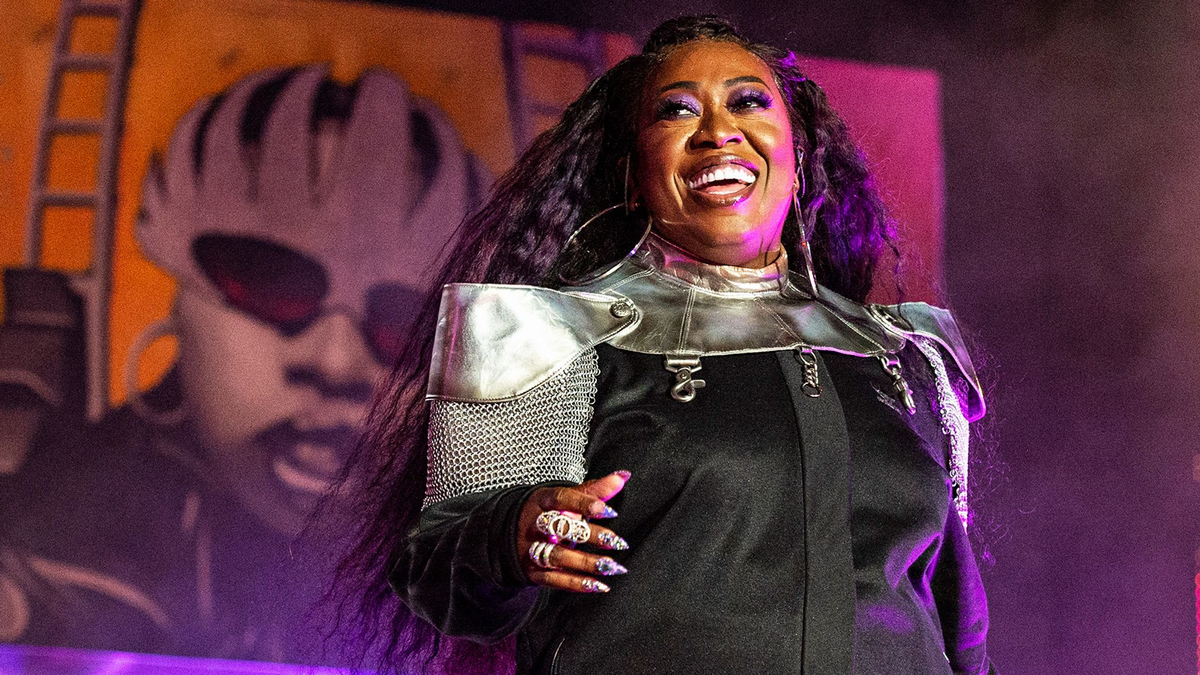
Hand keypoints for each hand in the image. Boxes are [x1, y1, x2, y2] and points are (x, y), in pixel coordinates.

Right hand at [517, 471, 630, 592]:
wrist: (509, 534)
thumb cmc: (548, 512)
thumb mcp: (565, 498)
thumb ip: (594, 490)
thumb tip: (623, 476)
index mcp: (542, 501)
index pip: (562, 499)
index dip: (585, 504)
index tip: (610, 512)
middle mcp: (534, 525)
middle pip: (561, 528)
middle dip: (590, 535)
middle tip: (615, 541)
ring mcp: (531, 549)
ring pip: (558, 556)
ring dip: (587, 563)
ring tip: (612, 566)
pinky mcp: (533, 571)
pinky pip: (555, 579)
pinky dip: (578, 584)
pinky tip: (600, 585)